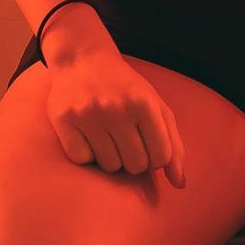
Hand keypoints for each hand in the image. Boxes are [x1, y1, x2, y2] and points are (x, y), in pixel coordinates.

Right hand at [44, 35, 186, 186]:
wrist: (83, 60)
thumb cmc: (126, 89)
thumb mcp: (156, 107)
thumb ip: (174, 145)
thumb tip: (180, 184)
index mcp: (144, 103)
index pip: (161, 157)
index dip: (156, 158)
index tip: (147, 145)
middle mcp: (116, 107)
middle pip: (135, 165)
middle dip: (133, 159)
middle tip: (125, 140)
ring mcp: (88, 114)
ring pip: (109, 166)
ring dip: (110, 157)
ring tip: (106, 135)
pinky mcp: (64, 119)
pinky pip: (82, 160)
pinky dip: (86, 154)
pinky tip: (87, 135)